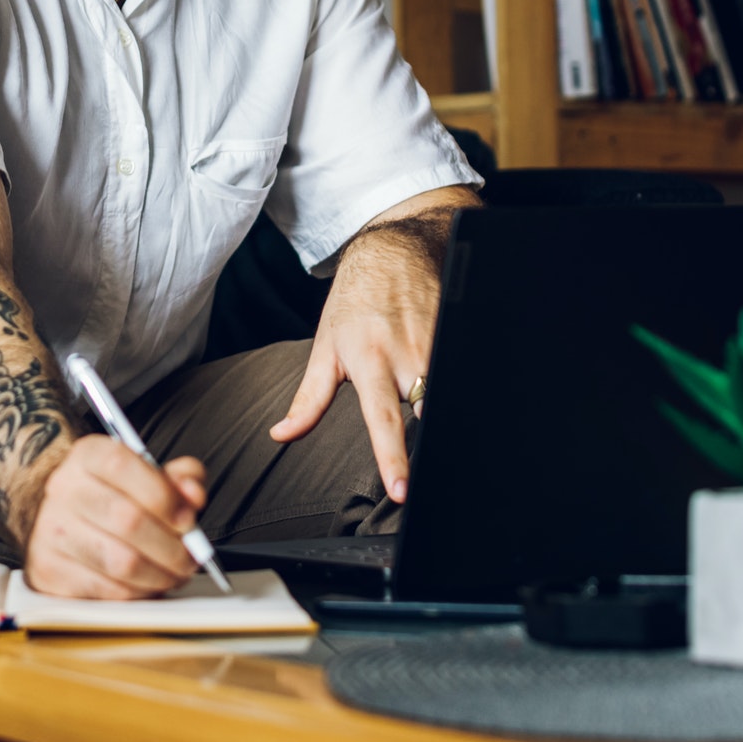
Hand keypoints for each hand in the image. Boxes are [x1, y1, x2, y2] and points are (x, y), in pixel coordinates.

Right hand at [22, 435, 208, 598]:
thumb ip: (179, 479)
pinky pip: (107, 591)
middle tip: (191, 557)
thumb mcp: (148, 476)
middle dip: (172, 546)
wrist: (63, 520)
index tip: (187, 519)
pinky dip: (138, 594)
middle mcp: (63, 488)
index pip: (122, 465)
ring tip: (174, 574)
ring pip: (121, 562)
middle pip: (127, 520)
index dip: (163, 495)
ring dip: (160, 575)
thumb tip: (193, 494)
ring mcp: (50, 530)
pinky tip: (147, 585)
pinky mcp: (49, 570)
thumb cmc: (115, 497)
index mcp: (88, 455)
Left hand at [268, 231, 438, 502]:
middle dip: (427, 431)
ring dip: (438, 405)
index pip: (384, 421)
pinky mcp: (460, 332)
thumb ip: (308, 400)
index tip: (401, 491)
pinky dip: (454, 383)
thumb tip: (281, 436)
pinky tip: (445, 378)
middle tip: (421, 438)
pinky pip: (461, 370)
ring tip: (427, 398)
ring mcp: (439, 343)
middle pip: (427, 412)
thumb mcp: (325, 349)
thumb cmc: (354, 303)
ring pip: (446, 393)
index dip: (393, 459)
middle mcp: (408, 356)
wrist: (395, 250)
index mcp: (370, 362)